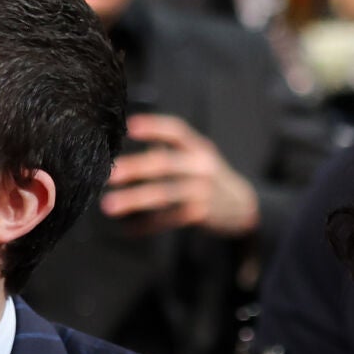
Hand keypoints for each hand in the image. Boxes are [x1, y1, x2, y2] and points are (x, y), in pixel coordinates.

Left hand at [102, 114, 259, 235]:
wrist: (244, 206)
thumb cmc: (208, 177)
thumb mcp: (197, 156)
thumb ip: (170, 149)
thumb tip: (131, 137)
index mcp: (198, 147)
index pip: (176, 131)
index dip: (154, 127)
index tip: (131, 126)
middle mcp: (201, 166)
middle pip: (165, 164)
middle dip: (136, 168)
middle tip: (111, 175)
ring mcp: (202, 190)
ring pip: (164, 194)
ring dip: (134, 199)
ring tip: (109, 205)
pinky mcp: (201, 213)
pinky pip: (168, 218)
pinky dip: (146, 224)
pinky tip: (128, 228)